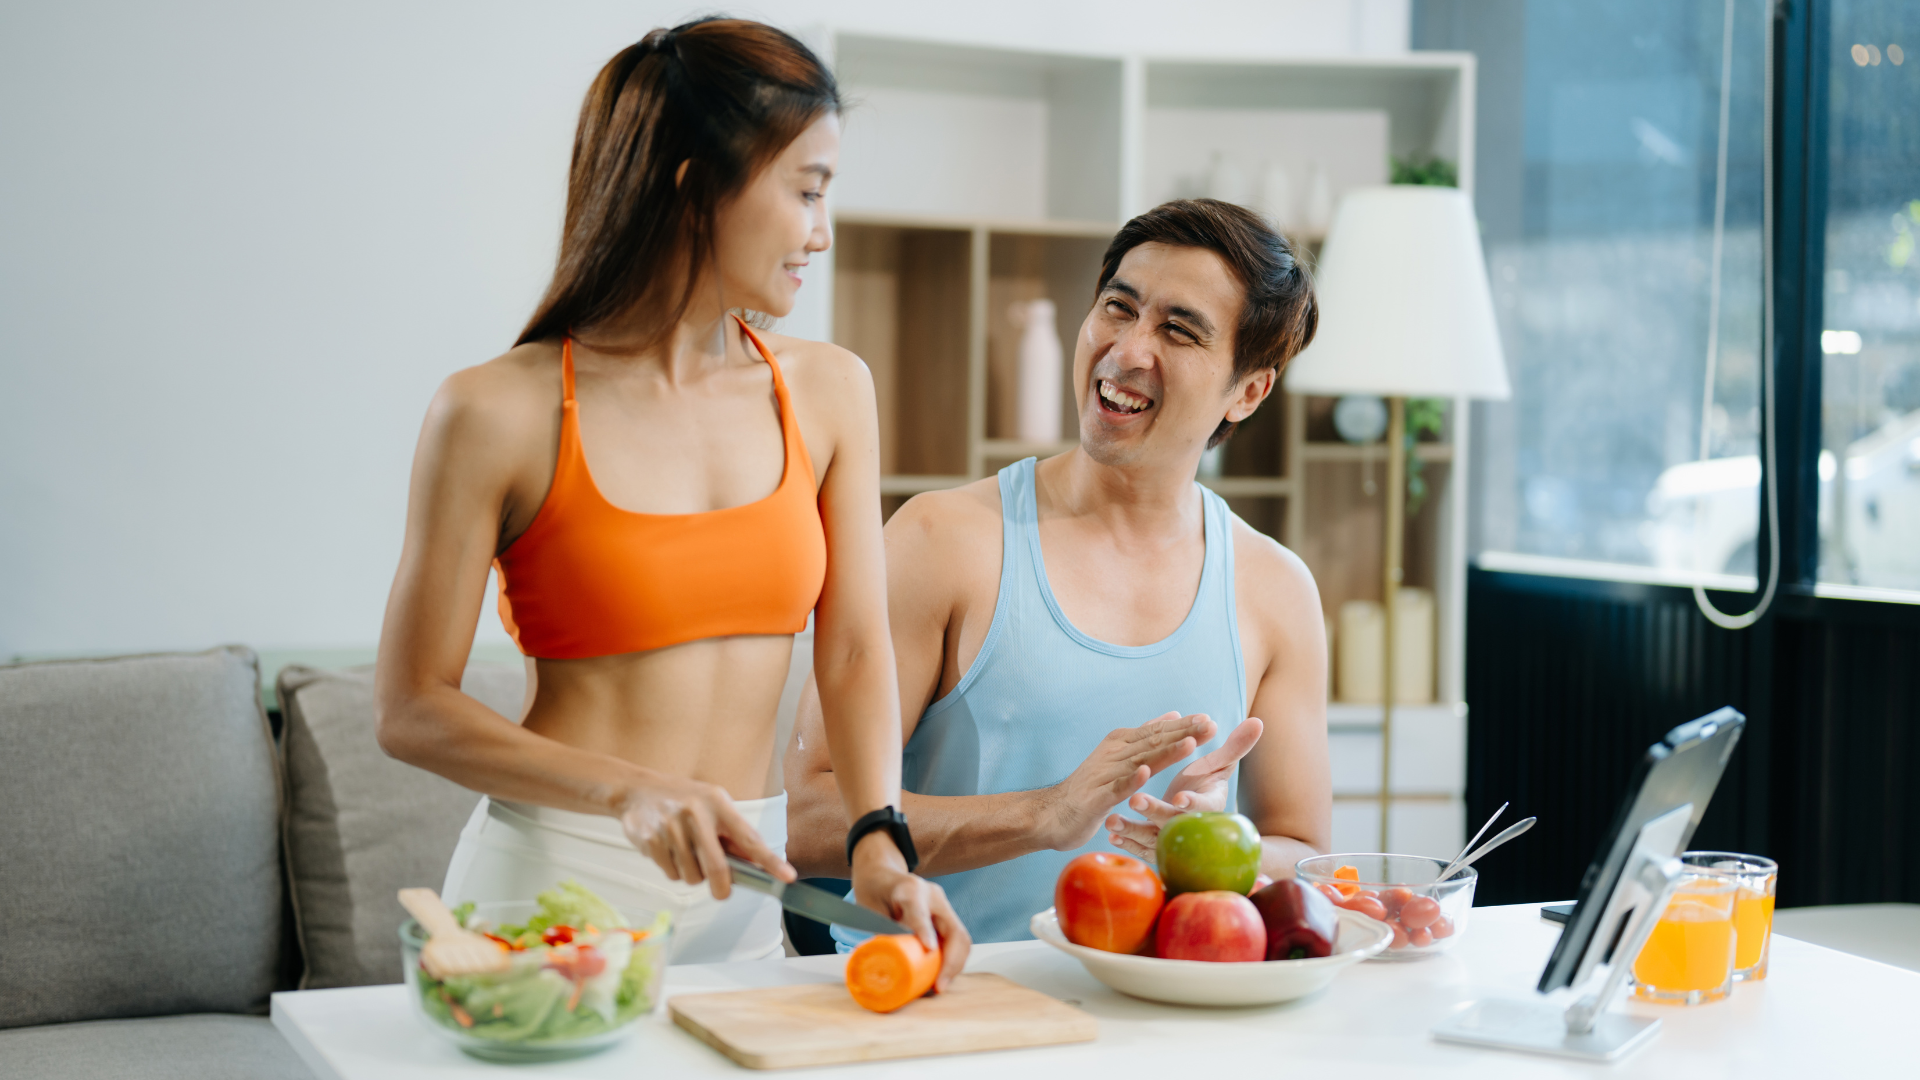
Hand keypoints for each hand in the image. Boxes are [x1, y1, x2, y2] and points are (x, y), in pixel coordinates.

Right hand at [615, 772, 795, 900]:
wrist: (636, 789)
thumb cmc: (682, 800)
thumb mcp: (711, 804)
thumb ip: (730, 832)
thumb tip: (754, 863)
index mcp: (717, 802)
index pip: (749, 837)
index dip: (769, 860)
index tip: (787, 876)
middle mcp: (696, 813)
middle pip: (717, 867)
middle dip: (721, 887)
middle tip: (721, 894)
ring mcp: (671, 826)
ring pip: (691, 875)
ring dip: (691, 874)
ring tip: (683, 852)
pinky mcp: (651, 840)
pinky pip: (670, 873)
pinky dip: (672, 869)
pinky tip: (666, 849)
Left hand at [850, 832, 971, 991]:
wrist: (881, 875)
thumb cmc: (873, 893)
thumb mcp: (870, 909)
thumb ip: (881, 932)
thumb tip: (888, 966)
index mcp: (909, 889)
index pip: (918, 910)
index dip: (924, 930)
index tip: (929, 949)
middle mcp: (933, 896)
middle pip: (954, 930)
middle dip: (951, 961)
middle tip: (938, 986)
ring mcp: (943, 907)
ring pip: (961, 939)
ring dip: (954, 965)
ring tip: (940, 985)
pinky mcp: (946, 919)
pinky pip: (957, 943)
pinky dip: (952, 962)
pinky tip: (942, 977)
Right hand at [1039, 712, 1215, 850]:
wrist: (1052, 813)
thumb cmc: (1090, 787)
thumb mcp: (1119, 756)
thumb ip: (1146, 736)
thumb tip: (1174, 716)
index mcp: (1121, 743)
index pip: (1158, 732)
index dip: (1184, 726)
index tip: (1209, 719)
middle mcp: (1114, 754)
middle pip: (1153, 742)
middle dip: (1183, 733)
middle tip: (1209, 724)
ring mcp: (1105, 775)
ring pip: (1140, 761)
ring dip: (1165, 752)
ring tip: (1189, 744)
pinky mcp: (1097, 798)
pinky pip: (1116, 788)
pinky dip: (1131, 780)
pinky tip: (1144, 774)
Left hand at [1105, 716, 1263, 859]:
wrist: (1197, 817)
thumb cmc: (1206, 784)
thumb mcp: (1220, 766)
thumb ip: (1236, 747)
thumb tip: (1258, 721)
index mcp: (1209, 807)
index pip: (1202, 808)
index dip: (1192, 804)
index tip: (1180, 798)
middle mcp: (1191, 827)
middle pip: (1173, 822)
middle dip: (1155, 811)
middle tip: (1135, 799)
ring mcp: (1173, 840)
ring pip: (1152, 839)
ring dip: (1132, 831)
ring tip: (1113, 821)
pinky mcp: (1156, 849)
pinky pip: (1140, 849)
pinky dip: (1126, 842)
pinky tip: (1111, 833)